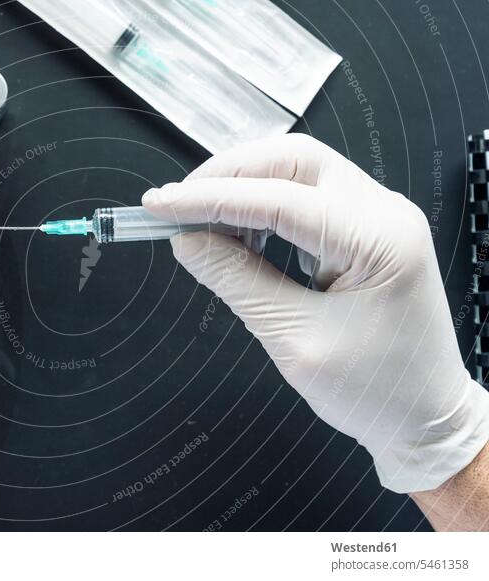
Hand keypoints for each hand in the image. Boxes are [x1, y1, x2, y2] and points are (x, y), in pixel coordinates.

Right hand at [142, 133, 488, 492]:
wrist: (426, 419)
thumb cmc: (373, 390)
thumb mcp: (293, 338)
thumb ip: (236, 280)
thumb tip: (186, 241)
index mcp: (377, 238)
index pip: (277, 199)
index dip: (209, 200)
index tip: (158, 206)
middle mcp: (384, 212)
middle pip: (293, 161)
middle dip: (228, 175)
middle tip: (176, 203)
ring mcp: (379, 218)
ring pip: (299, 172)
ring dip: (245, 187)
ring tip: (199, 219)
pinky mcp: (366, 232)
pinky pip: (307, 198)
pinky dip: (264, 207)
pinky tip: (236, 232)